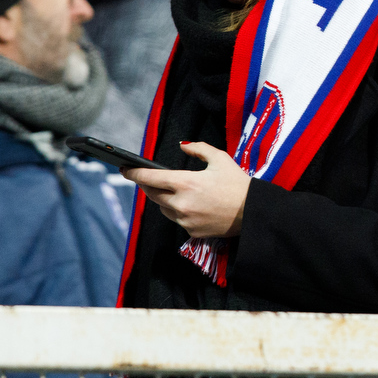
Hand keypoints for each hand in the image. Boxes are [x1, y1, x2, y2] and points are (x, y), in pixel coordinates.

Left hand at [122, 141, 251, 237]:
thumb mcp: (220, 158)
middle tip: (145, 178)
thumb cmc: (238, 183)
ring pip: (163, 208)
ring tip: (170, 190)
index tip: (124, 169)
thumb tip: (182, 145)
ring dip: (162, 199)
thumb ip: (198, 149)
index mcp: (186, 183)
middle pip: (152, 194)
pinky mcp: (191, 232)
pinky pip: (176, 219)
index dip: (134, 174)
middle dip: (146, 185)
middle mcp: (181, 203)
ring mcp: (185, 220)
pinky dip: (177, 211)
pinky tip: (188, 205)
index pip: (150, 179)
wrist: (252, 212)